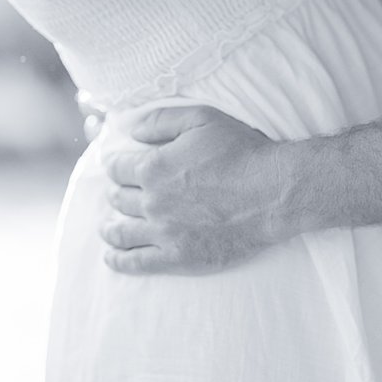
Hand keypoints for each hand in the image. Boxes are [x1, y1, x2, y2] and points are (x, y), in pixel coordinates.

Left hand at [98, 107, 289, 274]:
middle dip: (116, 194)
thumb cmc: (242, 152)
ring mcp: (164, 231)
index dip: (115, 165)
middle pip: (118, 199)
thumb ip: (160, 121)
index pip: (117, 168)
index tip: (116, 167)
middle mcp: (152, 201)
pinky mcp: (179, 257)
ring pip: (121, 232)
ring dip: (109, 228)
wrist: (274, 193)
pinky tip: (112, 258)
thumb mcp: (201, 119)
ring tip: (107, 228)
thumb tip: (130, 130)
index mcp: (153, 167)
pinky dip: (119, 261)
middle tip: (118, 195)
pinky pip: (137, 262)